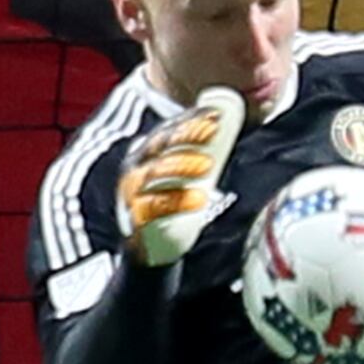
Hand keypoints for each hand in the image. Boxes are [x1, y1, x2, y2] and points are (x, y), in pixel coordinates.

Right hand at [113, 84, 245, 267]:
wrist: (149, 247)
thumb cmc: (169, 203)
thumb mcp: (183, 174)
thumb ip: (198, 150)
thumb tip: (230, 118)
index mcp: (147, 154)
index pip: (166, 131)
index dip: (189, 120)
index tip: (215, 116)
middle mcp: (136, 169)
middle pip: (159, 147)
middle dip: (186, 136)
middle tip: (213, 133)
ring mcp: (133, 194)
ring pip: (154, 174)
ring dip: (182, 166)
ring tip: (209, 166)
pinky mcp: (137, 219)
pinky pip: (154, 206)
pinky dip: (177, 201)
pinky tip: (199, 198)